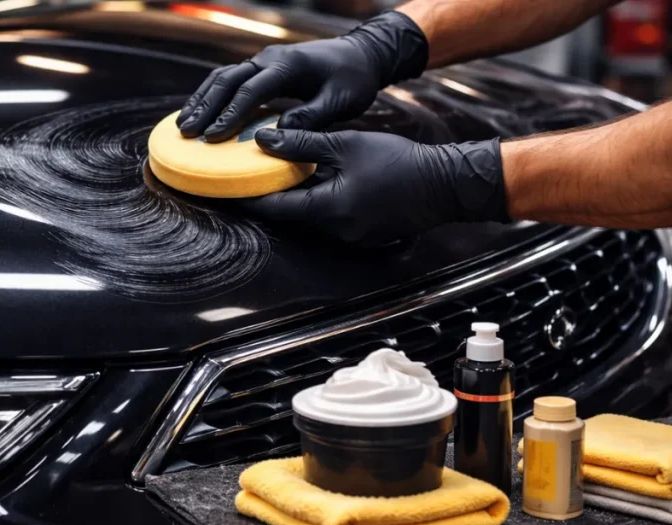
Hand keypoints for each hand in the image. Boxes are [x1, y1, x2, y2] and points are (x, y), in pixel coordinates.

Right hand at [176, 11, 428, 141]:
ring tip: (183, 126)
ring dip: (201, 100)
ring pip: (222, 77)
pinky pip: (228, 80)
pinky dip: (210, 96)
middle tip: (187, 133)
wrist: (360, 56)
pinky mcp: (261, 69)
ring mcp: (262, 61)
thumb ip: (311, 117)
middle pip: (227, 80)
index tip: (213, 137)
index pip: (251, 90)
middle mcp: (269, 59)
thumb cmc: (353, 80)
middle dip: (205, 107)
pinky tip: (198, 114)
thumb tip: (278, 135)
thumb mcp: (340, 102)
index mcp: (288, 65)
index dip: (230, 114)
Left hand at [242, 129, 508, 243]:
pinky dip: (319, 204)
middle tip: (248, 180)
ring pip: (311, 219)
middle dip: (271, 198)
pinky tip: (317, 185)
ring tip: (279, 178)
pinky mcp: (364, 235)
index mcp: (329, 209)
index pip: (276, 208)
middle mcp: (336, 231)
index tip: (227, 190)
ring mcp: (352, 237)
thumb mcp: (346, 144)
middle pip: (292, 216)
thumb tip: (264, 140)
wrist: (444, 184)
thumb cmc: (399, 161)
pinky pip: (331, 221)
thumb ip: (303, 142)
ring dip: (296, 201)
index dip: (249, 199)